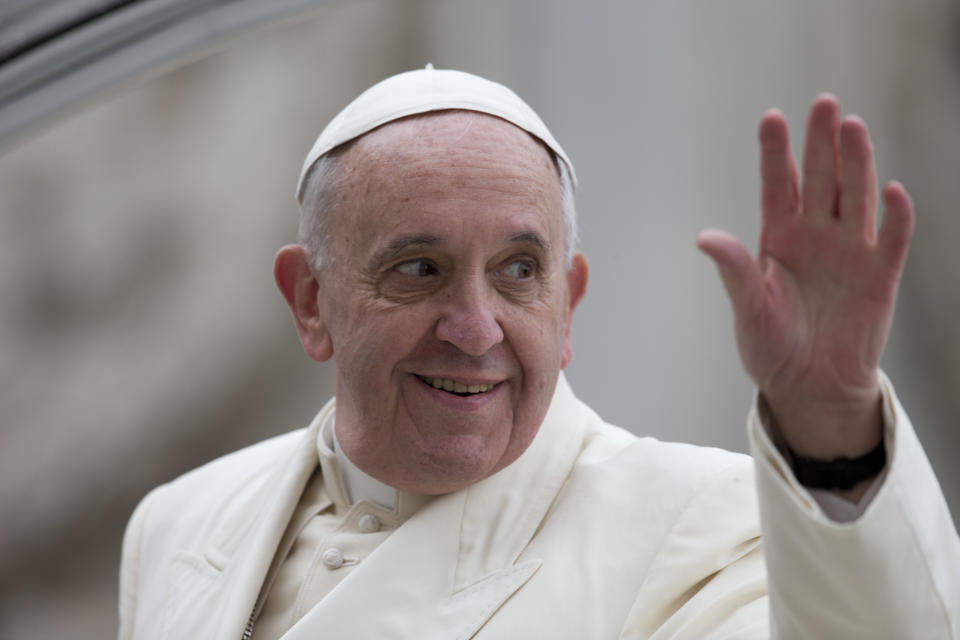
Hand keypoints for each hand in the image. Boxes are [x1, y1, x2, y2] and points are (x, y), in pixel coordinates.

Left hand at [697, 94, 913, 460]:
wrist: (809, 388)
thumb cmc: (772, 348)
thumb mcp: (748, 311)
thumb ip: (734, 272)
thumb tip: (705, 237)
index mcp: (778, 239)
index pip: (777, 187)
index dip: (775, 154)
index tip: (771, 118)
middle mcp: (815, 236)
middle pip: (819, 180)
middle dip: (820, 143)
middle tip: (823, 103)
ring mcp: (849, 252)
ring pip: (855, 197)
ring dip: (856, 164)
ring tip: (853, 126)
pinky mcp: (879, 276)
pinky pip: (891, 240)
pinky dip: (895, 216)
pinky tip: (893, 189)